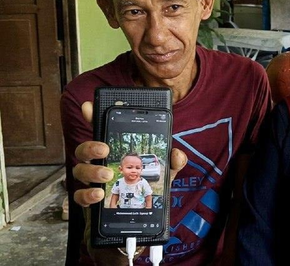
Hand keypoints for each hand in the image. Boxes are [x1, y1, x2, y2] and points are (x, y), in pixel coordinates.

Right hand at [73, 101, 187, 206]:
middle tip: (104, 150)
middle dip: (90, 146)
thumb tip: (176, 154)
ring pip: (79, 170)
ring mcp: (93, 181)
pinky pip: (80, 195)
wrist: (141, 216)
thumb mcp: (165, 172)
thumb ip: (173, 162)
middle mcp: (100, 163)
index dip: (92, 117)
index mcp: (116, 151)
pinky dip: (87, 194)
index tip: (89, 107)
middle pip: (83, 149)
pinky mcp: (90, 199)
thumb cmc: (149, 187)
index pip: (101, 130)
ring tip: (107, 175)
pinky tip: (99, 193)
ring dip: (91, 171)